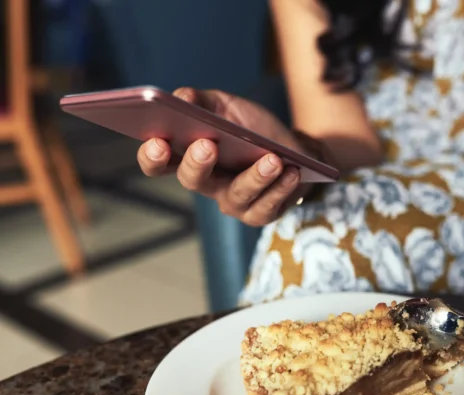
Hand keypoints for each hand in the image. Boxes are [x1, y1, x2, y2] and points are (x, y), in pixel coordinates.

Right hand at [136, 88, 311, 225]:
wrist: (295, 149)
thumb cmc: (255, 129)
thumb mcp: (228, 107)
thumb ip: (202, 101)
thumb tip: (182, 96)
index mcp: (189, 156)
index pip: (158, 163)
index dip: (152, 156)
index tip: (157, 141)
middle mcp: (206, 183)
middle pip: (192, 180)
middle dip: (197, 163)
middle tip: (207, 145)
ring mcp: (232, 202)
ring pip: (237, 195)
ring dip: (255, 177)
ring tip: (272, 159)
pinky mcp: (260, 213)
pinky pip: (267, 206)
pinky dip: (280, 188)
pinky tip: (290, 172)